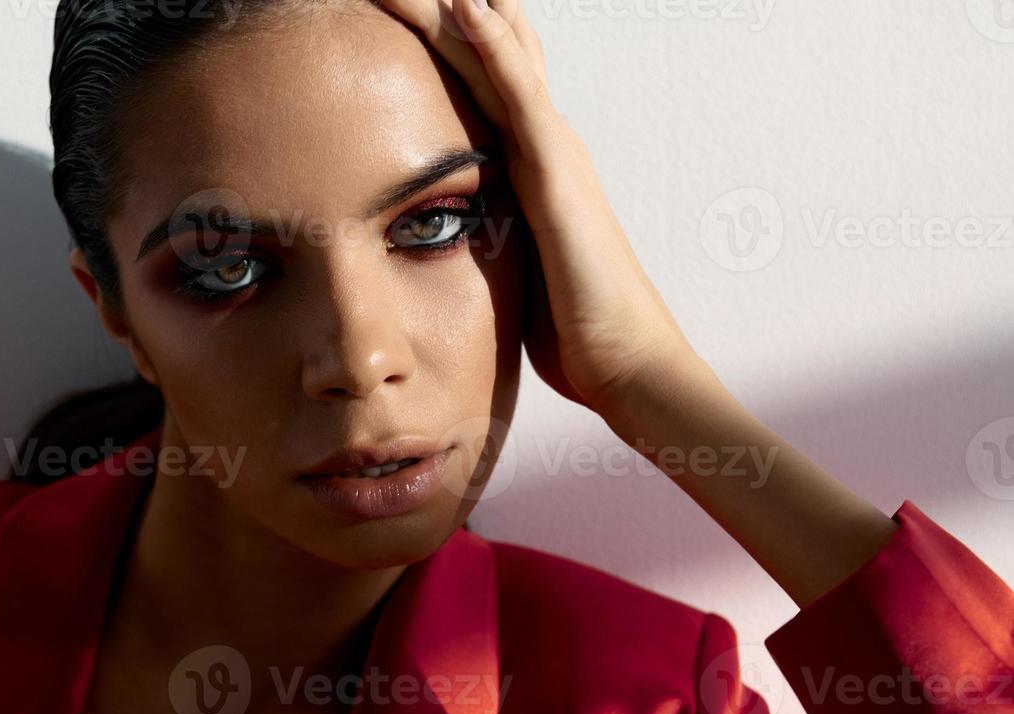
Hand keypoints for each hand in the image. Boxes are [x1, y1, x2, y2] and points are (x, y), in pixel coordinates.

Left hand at [380, 0, 698, 413]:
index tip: (400, 9)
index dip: (448, 42)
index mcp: (532, 166)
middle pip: (490, 52)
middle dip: (447, 8)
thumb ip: (494, 242)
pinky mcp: (556, 169)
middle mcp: (547, 144)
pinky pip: (515, 91)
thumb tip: (450, 251)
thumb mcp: (517, 273)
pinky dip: (488, 43)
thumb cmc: (576, 332)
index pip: (482, 85)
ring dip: (456, 6)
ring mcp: (554, 150)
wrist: (626, 364)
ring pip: (498, 53)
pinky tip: (458, 3)